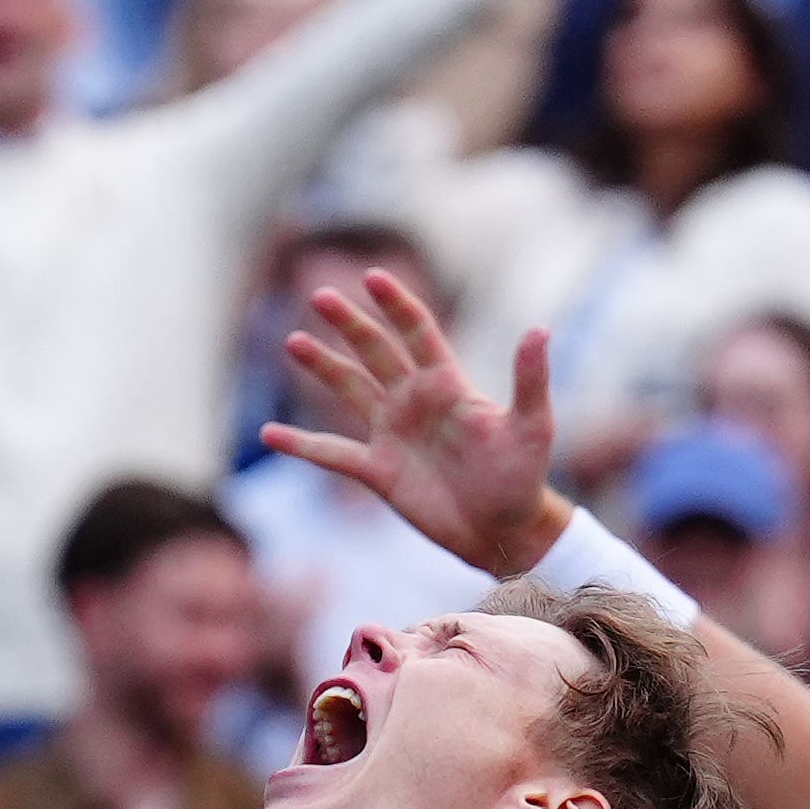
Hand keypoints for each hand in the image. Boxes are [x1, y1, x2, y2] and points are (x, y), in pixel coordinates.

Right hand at [260, 269, 571, 575]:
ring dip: (322, 367)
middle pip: (375, 351)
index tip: (372, 276)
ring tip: (293, 341)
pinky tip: (269, 435)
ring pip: (349, 390)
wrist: (504, 532)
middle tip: (321, 295)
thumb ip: (529, 379)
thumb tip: (540, 329)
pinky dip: (301, 447)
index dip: (396, 305)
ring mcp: (393, 435)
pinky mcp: (378, 472)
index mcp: (447, 384)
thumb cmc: (524, 478)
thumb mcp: (531, 426)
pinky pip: (332, 455)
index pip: (417, 332)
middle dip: (349, 324)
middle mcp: (414, 402)